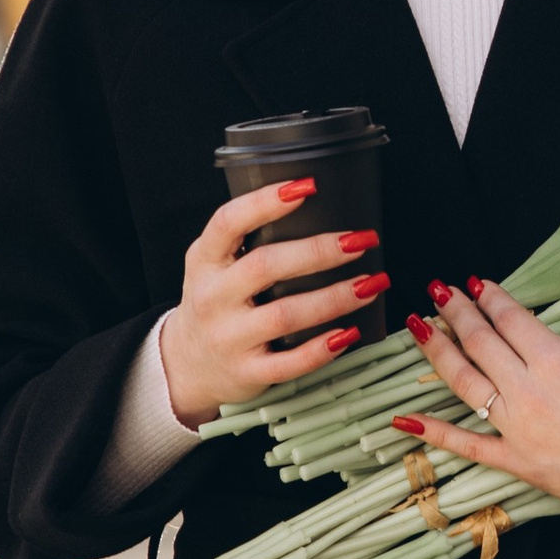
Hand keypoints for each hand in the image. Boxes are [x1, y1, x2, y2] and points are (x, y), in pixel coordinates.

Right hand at [159, 183, 388, 425]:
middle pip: (266, 266)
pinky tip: (349, 333)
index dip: (265, 202)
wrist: (188, 364)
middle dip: (320, 251)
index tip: (308, 186)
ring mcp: (228, 337)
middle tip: (361, 240)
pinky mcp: (247, 372)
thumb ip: (249, 240)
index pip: (228, 222)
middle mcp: (212, 297)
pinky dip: (322, 349)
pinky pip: (289, 363)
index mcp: (205, 261)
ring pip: (284, 315)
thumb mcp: (215, 265)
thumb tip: (319, 207)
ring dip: (334, 298)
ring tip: (371, 284)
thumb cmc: (216, 302)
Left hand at [398, 240, 559, 537]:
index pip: (508, 317)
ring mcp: (519, 431)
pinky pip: (468, 446)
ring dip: (438, 352)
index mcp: (556, 358)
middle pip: (480, 343)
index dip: (489, 296)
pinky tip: (405, 419)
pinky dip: (434, 433)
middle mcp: (529, 392)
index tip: (474, 282)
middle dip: (455, 312)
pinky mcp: (519, 464)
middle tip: (437, 291)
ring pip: (464, 384)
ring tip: (417, 327)